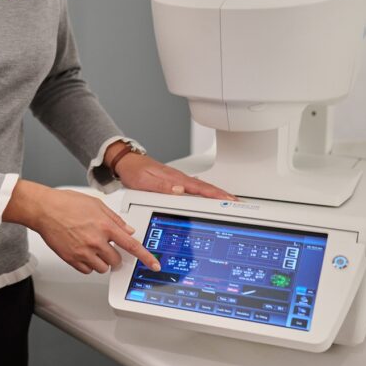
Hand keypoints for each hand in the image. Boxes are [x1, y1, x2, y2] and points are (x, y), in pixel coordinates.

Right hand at [3, 181, 160, 274]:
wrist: (43, 209)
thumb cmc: (66, 203)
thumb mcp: (96, 204)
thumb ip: (115, 219)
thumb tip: (128, 231)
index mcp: (104, 226)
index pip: (131, 246)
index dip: (145, 257)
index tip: (153, 265)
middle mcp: (96, 241)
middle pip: (116, 260)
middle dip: (114, 256)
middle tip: (106, 246)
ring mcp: (83, 252)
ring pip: (102, 268)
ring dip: (101, 261)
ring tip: (91, 247)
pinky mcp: (71, 259)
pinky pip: (87, 270)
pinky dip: (88, 265)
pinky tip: (82, 252)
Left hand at [114, 152, 236, 200]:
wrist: (127, 162)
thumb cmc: (134, 171)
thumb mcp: (144, 182)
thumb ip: (161, 187)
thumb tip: (179, 191)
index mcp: (175, 179)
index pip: (201, 188)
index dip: (217, 195)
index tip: (230, 200)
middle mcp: (179, 179)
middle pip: (206, 188)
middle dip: (224, 195)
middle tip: (238, 202)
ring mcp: (179, 180)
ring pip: (202, 187)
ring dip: (217, 194)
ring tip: (230, 201)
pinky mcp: (175, 182)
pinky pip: (195, 188)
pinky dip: (206, 192)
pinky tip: (209, 195)